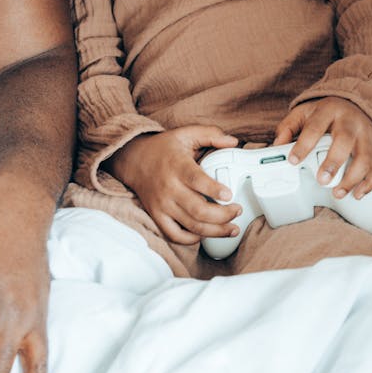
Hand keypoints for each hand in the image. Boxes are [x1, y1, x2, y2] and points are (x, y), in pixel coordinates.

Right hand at [107, 126, 241, 243]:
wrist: (134, 160)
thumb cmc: (164, 148)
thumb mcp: (186, 134)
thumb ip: (210, 134)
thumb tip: (233, 142)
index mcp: (177, 165)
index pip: (196, 180)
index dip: (214, 190)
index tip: (229, 195)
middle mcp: (169, 187)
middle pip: (198, 210)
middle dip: (223, 215)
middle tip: (237, 211)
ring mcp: (162, 204)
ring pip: (191, 226)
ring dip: (215, 231)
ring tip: (232, 228)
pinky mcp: (157, 216)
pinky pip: (175, 235)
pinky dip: (193, 239)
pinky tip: (206, 233)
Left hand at [274, 96, 371, 198]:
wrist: (354, 104)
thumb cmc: (325, 113)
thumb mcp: (304, 113)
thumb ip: (288, 127)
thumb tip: (277, 146)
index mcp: (328, 110)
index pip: (315, 127)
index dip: (303, 145)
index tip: (293, 161)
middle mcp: (350, 121)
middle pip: (345, 141)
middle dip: (333, 162)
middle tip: (322, 180)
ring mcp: (366, 134)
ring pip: (365, 157)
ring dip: (353, 178)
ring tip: (338, 193)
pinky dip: (370, 183)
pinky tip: (358, 193)